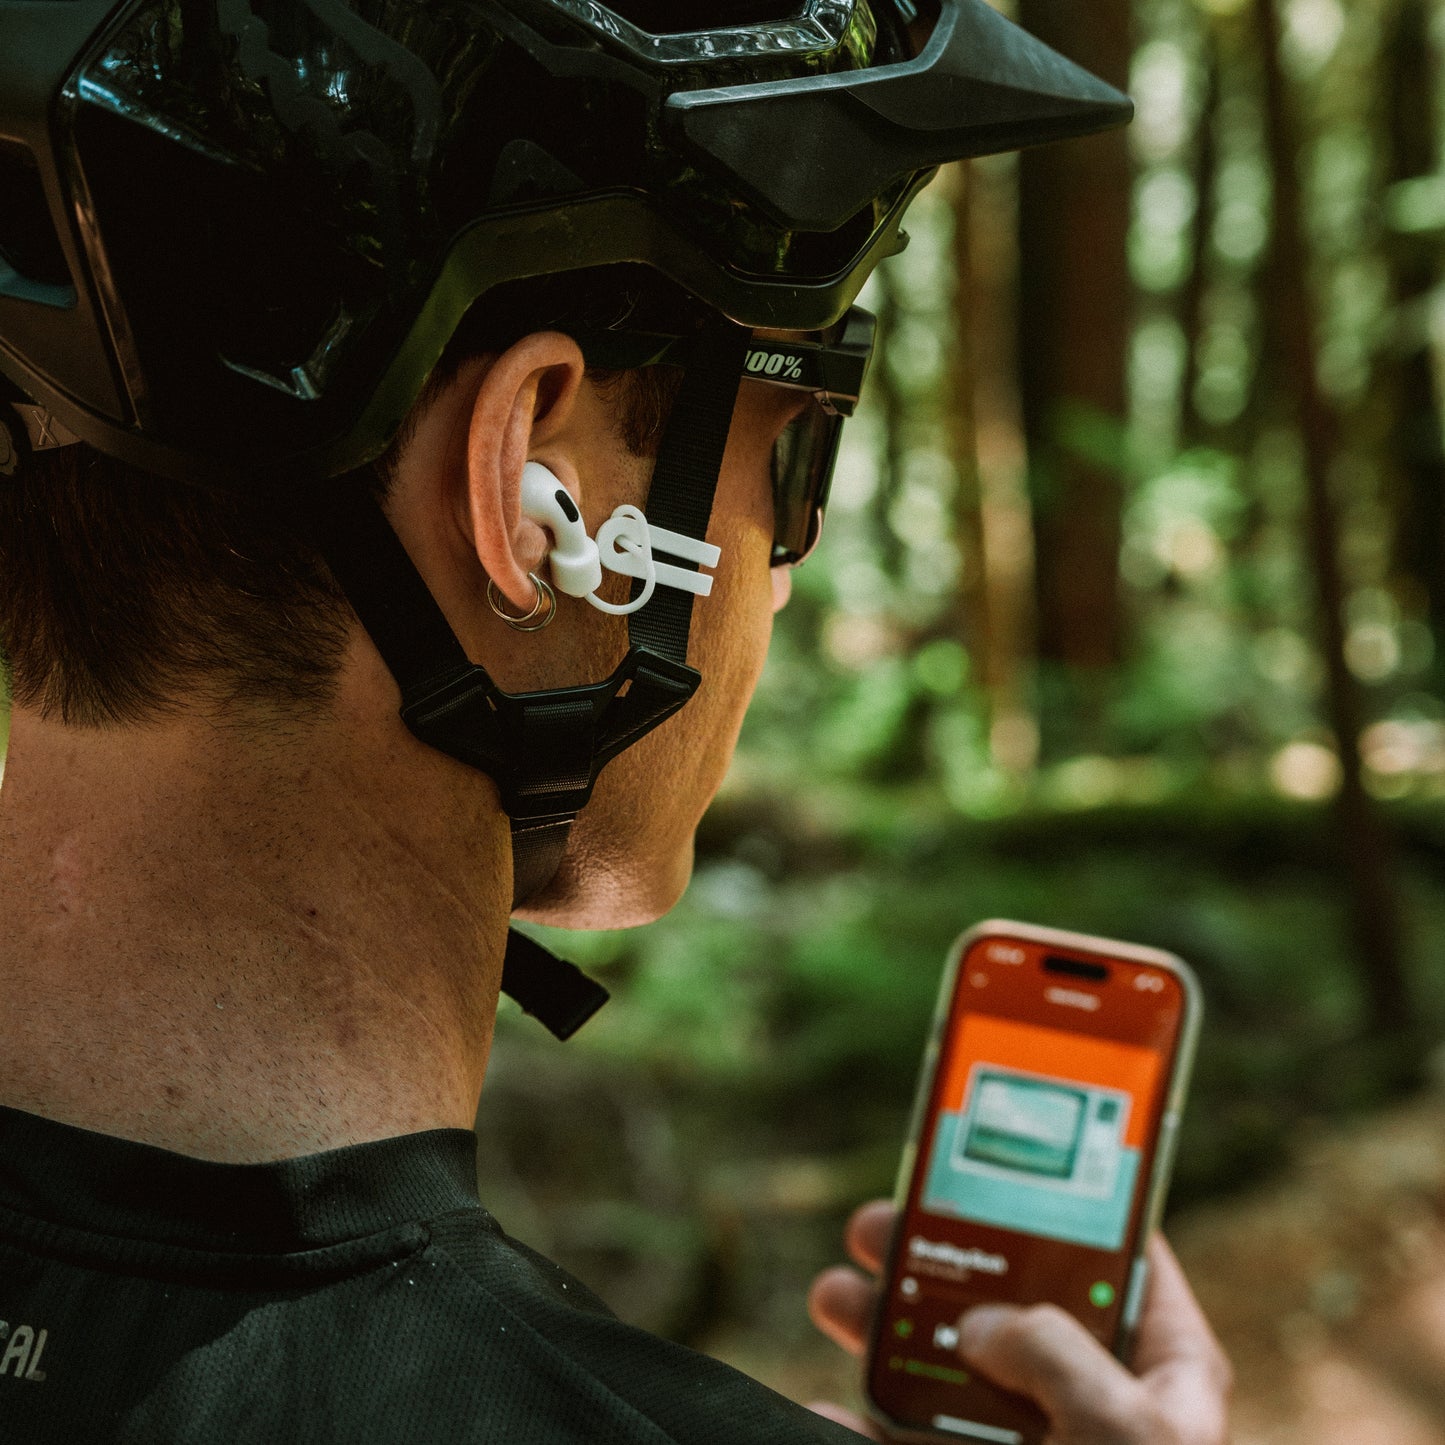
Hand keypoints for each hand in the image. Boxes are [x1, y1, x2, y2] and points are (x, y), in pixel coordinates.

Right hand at [806, 1200, 1231, 1444]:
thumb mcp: (1125, 1430)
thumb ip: (1054, 1350)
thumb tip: (979, 1326)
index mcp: (1160, 1375)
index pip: (1125, 1261)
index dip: (1071, 1202)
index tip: (999, 1154)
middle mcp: (1095, 1406)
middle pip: (1013, 1305)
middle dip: (938, 1259)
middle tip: (875, 1224)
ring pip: (952, 1374)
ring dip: (886, 1329)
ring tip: (831, 1293)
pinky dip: (859, 1433)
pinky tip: (820, 1414)